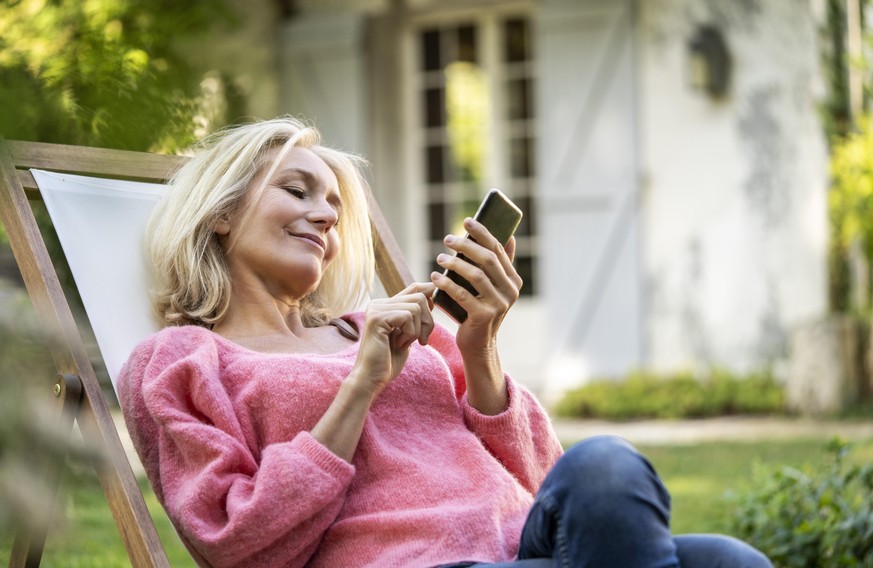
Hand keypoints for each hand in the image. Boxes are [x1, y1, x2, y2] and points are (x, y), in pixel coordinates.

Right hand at [349, 282, 434, 396]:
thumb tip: (432, 290)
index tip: (433, 316)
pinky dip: (410, 333)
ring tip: (405, 344)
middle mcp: (379, 303)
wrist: (372, 379)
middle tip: (422, 340)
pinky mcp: (377, 318)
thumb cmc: (390, 360)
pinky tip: (399, 345)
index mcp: (386, 305)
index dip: (430, 297)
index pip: (415, 288)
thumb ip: (415, 314)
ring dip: (418, 329)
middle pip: (419, 296)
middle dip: (428, 321)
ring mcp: (376, 309)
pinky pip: (407, 316)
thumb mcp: (408, 333)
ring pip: (416, 306)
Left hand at [431, 217, 521, 356]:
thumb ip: (499, 265)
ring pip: (475, 275)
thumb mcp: (493, 288)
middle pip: (487, 259)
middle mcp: (510, 291)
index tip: (467, 221)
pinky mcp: (483, 316)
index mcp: (513, 280)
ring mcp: (499, 305)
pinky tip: (434, 277)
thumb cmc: (480, 310)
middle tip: (447, 238)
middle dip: (466, 245)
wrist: (478, 345)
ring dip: (454, 263)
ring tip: (439, 258)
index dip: (483, 233)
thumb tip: (508, 235)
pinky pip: (462, 295)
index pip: (498, 250)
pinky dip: (446, 284)